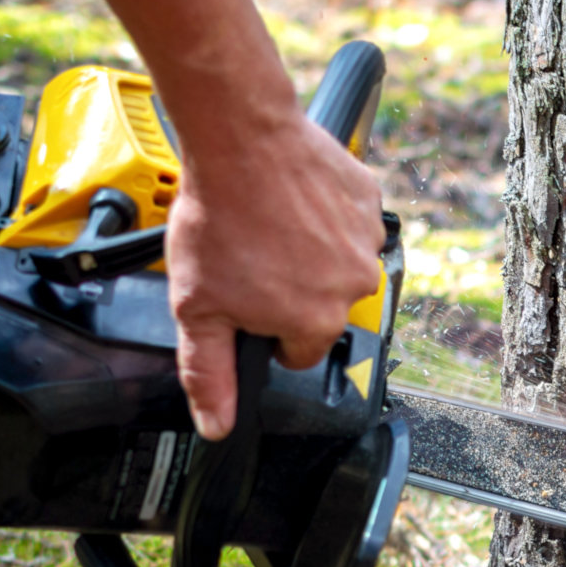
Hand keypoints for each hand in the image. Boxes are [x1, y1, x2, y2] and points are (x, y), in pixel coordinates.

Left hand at [165, 109, 384, 440]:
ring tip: (270, 224)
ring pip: (338, 265)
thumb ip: (208, 372)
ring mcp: (366, 242)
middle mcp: (352, 288)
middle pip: (322, 308)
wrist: (240, 139)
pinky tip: (293, 201)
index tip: (246, 296)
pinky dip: (327, 216)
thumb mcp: (196, 307)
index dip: (266, 328)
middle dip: (292, 289)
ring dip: (311, 252)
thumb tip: (218, 427)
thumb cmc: (218, 218)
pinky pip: (351, 223)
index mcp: (315, 322)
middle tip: (253, 254)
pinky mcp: (369, 202)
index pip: (297, 350)